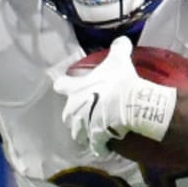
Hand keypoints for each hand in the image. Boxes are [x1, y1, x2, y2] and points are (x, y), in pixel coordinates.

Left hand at [52, 35, 177, 157]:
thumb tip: (122, 40)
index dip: (64, 85)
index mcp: (74, 90)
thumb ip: (118, 49)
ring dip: (84, 132)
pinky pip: (95, 146)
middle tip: (86, 112)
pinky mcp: (94, 139)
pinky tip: (105, 146)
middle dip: (74, 115)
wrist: (127, 103)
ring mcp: (82, 126)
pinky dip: (99, 146)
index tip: (67, 85)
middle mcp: (73, 109)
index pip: (60, 86)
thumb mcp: (118, 60)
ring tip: (94, 131)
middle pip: (67, 115)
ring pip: (77, 133)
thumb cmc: (118, 81)